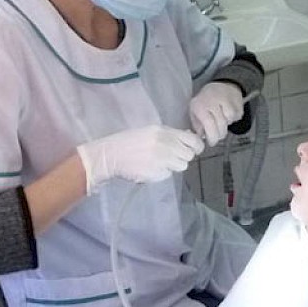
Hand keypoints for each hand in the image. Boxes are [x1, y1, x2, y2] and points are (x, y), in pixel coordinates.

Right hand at [77, 125, 203, 193]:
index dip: (197, 146)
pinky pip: (168, 174)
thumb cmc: (130, 142)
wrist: (111, 155)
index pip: (192, 140)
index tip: (195, 149)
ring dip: (174, 166)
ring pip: (181, 166)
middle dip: (183, 157)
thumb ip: (170, 135)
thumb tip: (190, 138)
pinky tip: (150, 168)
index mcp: (163, 132)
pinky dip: (162, 173)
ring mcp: (161, 160)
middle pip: (189, 155)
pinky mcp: (156, 173)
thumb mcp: (150, 132)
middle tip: (173, 157)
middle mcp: (165, 144)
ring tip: (160, 163)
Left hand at [189, 81, 243, 145]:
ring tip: (222, 120)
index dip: (212, 137)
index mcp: (200, 105)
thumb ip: (197, 126)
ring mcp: (226, 98)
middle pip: (221, 125)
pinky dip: (234, 118)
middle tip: (218, 135)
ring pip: (230, 120)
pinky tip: (228, 114)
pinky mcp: (236, 99)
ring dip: (227, 124)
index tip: (212, 142)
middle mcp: (213, 100)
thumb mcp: (195, 112)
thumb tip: (202, 137)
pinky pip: (238, 115)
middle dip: (220, 134)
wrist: (220, 85)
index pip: (209, 124)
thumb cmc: (205, 101)